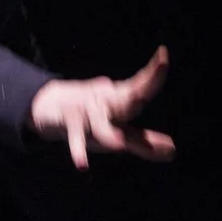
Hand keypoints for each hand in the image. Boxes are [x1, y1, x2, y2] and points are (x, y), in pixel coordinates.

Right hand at [27, 46, 176, 170]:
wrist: (49, 107)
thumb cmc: (91, 120)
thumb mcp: (119, 131)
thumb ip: (144, 143)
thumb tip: (172, 151)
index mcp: (120, 102)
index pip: (140, 87)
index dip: (153, 74)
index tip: (163, 55)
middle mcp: (105, 103)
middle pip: (127, 99)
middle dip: (142, 88)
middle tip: (158, 73)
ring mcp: (86, 113)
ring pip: (100, 126)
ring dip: (109, 136)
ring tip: (118, 147)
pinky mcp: (70, 124)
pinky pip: (76, 139)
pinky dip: (78, 151)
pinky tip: (81, 165)